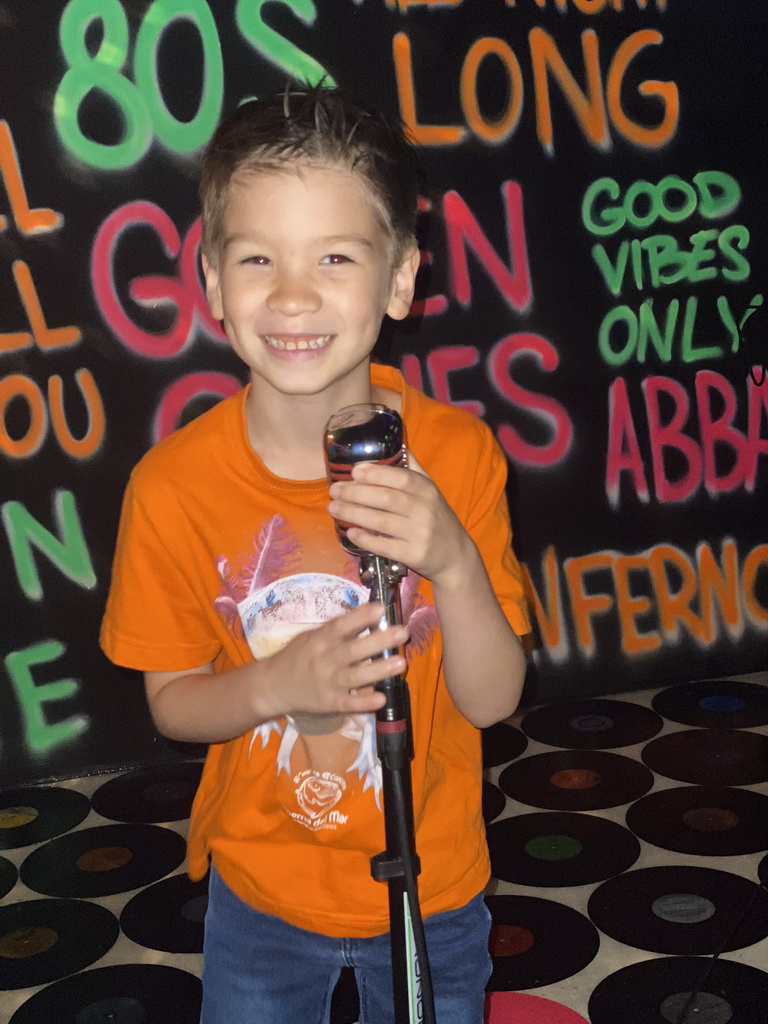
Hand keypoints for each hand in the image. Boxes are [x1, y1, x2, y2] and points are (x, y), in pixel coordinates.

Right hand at [260, 602, 406, 718]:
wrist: (274, 686)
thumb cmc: (298, 656)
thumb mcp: (312, 637)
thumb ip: (336, 630)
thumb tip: (367, 614)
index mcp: (319, 640)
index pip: (341, 626)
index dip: (360, 617)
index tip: (380, 608)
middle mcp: (324, 660)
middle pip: (353, 650)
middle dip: (379, 641)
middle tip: (403, 633)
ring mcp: (328, 683)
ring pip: (356, 676)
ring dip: (379, 670)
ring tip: (401, 663)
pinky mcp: (330, 703)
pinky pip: (349, 703)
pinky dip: (364, 702)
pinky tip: (381, 698)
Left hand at [328, 452, 471, 585]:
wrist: (455, 555)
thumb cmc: (437, 518)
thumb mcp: (430, 491)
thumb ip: (413, 469)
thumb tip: (395, 443)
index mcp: (427, 490)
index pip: (401, 477)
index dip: (376, 473)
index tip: (354, 471)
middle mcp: (424, 510)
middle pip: (386, 499)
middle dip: (356, 493)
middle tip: (334, 491)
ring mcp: (419, 534)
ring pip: (381, 522)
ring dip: (353, 514)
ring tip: (333, 508)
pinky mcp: (414, 555)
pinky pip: (384, 546)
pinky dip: (365, 539)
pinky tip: (350, 532)